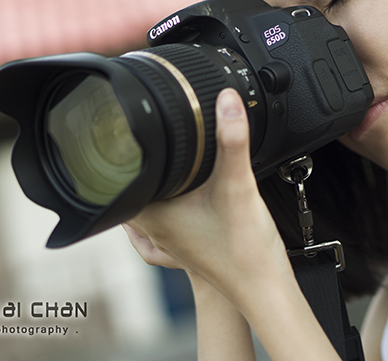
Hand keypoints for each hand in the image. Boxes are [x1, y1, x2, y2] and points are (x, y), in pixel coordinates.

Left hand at [122, 88, 293, 303]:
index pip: (123, 169)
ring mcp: (170, 234)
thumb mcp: (238, 185)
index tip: (129, 118)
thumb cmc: (244, 250)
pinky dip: (177, 189)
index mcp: (151, 212)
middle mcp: (153, 225)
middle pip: (136, 178)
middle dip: (144, 153)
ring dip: (162, 172)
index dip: (126, 141)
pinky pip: (171, 205)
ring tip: (172, 147)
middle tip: (152, 123)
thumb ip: (233, 141)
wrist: (264, 286)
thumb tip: (228, 100)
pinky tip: (193, 181)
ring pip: (152, 193)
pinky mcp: (188, 237)